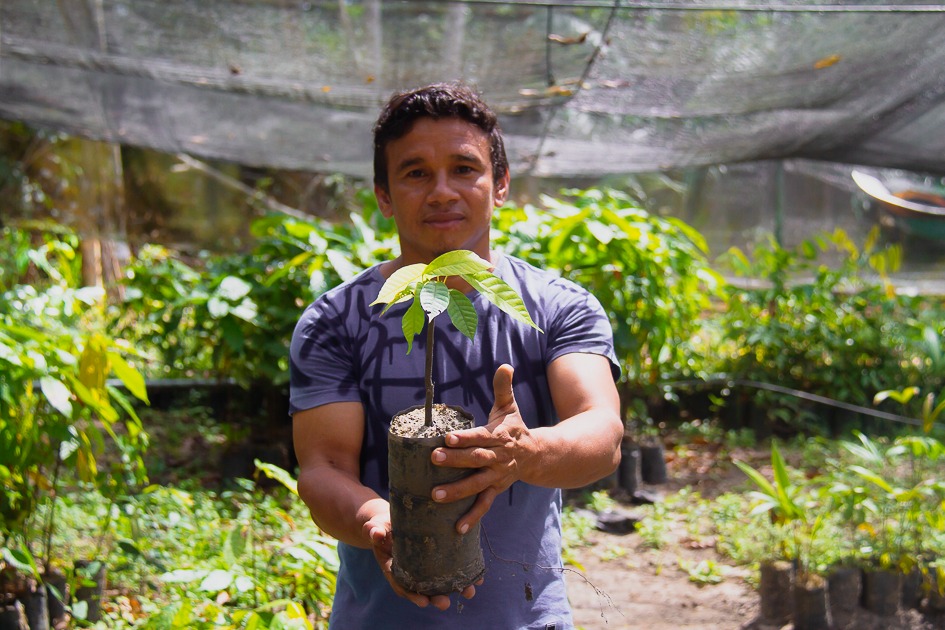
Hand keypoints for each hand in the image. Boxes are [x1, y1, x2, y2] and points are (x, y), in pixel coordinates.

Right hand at [363, 512, 477, 609]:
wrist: (390, 520)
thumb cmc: (381, 525)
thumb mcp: (376, 526)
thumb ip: (374, 530)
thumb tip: (375, 533)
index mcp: (395, 568)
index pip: (403, 585)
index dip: (413, 594)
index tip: (423, 602)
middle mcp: (412, 571)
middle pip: (424, 588)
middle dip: (436, 597)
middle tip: (445, 603)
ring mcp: (426, 566)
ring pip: (441, 581)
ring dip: (455, 588)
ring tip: (469, 592)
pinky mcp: (438, 557)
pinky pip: (451, 568)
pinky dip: (465, 573)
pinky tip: (478, 577)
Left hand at [431, 363, 539, 533]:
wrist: (537, 455)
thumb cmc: (515, 429)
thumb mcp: (510, 408)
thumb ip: (504, 387)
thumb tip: (505, 364)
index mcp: (498, 437)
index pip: (479, 436)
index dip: (464, 438)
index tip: (447, 437)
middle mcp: (497, 458)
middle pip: (474, 460)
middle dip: (454, 460)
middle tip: (434, 459)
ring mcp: (496, 476)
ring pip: (476, 485)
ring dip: (456, 491)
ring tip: (435, 496)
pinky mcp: (495, 490)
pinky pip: (483, 505)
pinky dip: (472, 518)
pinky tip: (456, 530)